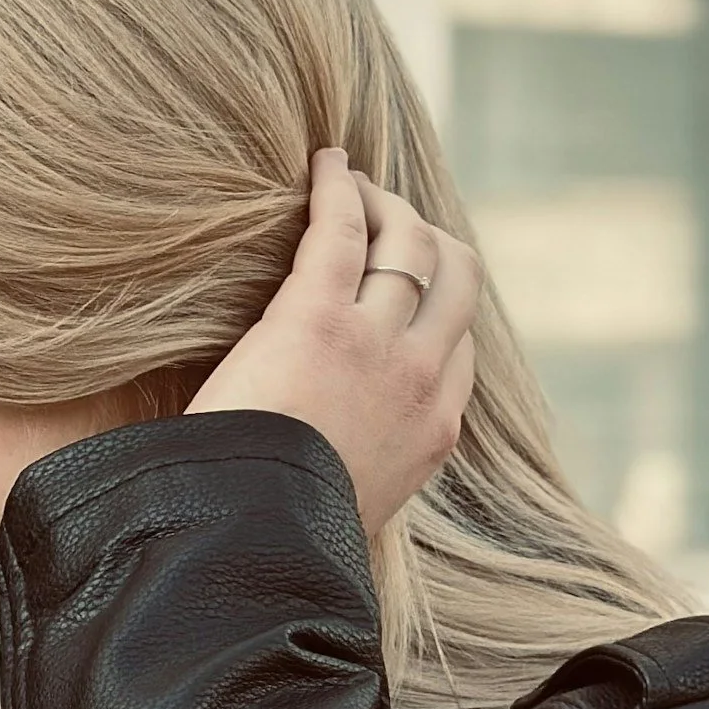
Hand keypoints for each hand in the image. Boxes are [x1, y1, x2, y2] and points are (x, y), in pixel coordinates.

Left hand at [188, 147, 480, 533]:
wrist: (250, 546)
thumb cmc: (277, 538)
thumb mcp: (348, 515)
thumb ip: (363, 477)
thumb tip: (342, 482)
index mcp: (432, 432)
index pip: (458, 348)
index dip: (434, 306)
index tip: (403, 288)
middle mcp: (421, 379)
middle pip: (455, 277)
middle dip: (427, 237)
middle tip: (386, 219)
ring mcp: (377, 344)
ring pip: (410, 243)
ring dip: (386, 205)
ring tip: (352, 187)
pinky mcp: (319, 317)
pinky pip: (342, 229)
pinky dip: (339, 187)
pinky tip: (325, 163)